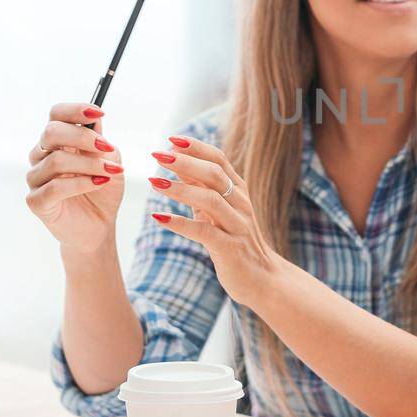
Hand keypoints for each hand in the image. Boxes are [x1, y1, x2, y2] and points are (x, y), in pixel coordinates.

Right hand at [25, 103, 124, 255]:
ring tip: (110, 172)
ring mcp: (36, 179)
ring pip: (56, 160)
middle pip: (51, 132)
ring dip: (89, 164)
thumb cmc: (102, 190)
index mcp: (57, 142)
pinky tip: (99, 183)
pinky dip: (81, 183)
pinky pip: (55, 187)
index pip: (55, 115)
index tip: (99, 113)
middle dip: (83, 137)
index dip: (74, 110)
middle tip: (107, 148)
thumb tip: (94, 118)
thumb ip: (100, 140)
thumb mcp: (110, 160)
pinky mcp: (36, 202)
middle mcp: (41, 156)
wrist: (99, 226)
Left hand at [146, 134, 285, 304]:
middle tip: (158, 155)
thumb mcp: (218, 210)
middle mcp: (240, 204)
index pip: (219, 160)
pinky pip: (204, 232)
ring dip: (181, 189)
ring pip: (210, 200)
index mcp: (238, 191)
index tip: (171, 138)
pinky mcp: (230, 248)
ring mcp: (237, 225)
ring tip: (154, 182)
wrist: (261, 278)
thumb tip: (178, 161)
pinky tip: (158, 217)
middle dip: (185, 162)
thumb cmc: (235, 240)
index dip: (196, 147)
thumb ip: (201, 187)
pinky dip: (180, 223)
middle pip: (215, 174)